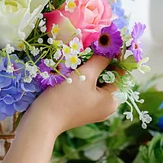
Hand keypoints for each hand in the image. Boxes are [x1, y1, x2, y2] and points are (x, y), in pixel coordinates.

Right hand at [0, 56, 118, 162]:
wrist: (42, 120)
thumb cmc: (65, 97)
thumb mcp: (85, 74)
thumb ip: (100, 60)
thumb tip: (111, 47)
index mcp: (112, 100)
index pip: (119, 74)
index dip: (115, 57)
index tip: (107, 43)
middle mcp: (107, 107)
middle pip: (108, 79)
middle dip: (100, 64)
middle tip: (91, 48)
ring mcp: (94, 110)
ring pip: (97, 84)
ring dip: (90, 71)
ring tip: (80, 58)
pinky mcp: (82, 110)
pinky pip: (88, 91)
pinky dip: (84, 81)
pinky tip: (74, 72)